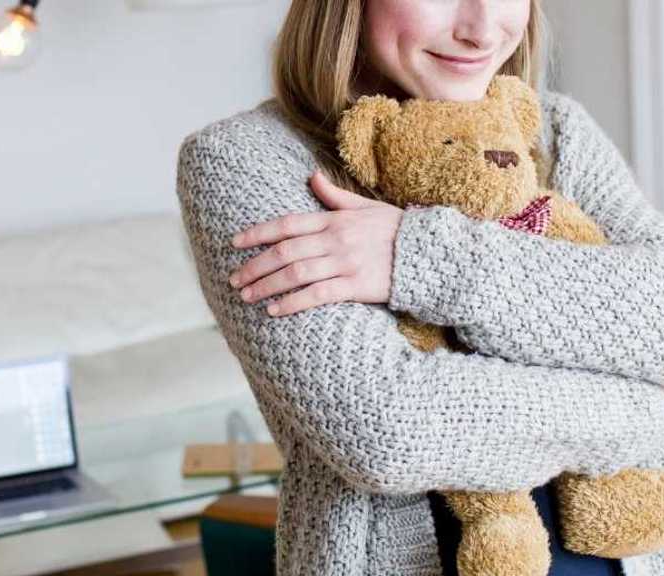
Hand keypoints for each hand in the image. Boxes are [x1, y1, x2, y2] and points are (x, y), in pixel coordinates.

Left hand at [227, 170, 403, 315]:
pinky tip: (274, 310)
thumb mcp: (365, 207)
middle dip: (255, 265)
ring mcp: (345, 263)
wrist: (429, 253)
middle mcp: (335, 239)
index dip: (258, 233)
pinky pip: (317, 295)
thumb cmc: (396, 230)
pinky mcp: (356, 285)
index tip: (235, 243)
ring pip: (295, 274)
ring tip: (247, 296)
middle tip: (234, 279)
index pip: (287, 224)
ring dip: (267, 286)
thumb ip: (334, 196)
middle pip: (285, 251)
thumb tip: (312, 176)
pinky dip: (293, 302)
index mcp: (334, 219)